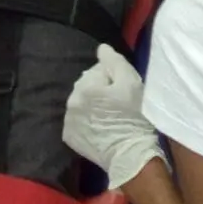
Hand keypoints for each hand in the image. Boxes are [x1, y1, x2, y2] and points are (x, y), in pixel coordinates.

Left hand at [63, 45, 168, 188]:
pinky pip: (78, 120)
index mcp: (85, 86)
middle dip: (100, 90)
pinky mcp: (69, 136)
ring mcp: (68, 120)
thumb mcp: (131, 82)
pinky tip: (100, 127)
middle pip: (87, 85)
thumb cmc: (134, 116)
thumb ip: (114, 61)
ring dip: (92, 105)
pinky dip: (86, 120)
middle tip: (118, 103)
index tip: (124, 91)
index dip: (114, 78)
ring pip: (81, 103)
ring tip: (109, 116)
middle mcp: (71, 101)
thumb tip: (101, 48)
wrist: (130, 155)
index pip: (99, 70)